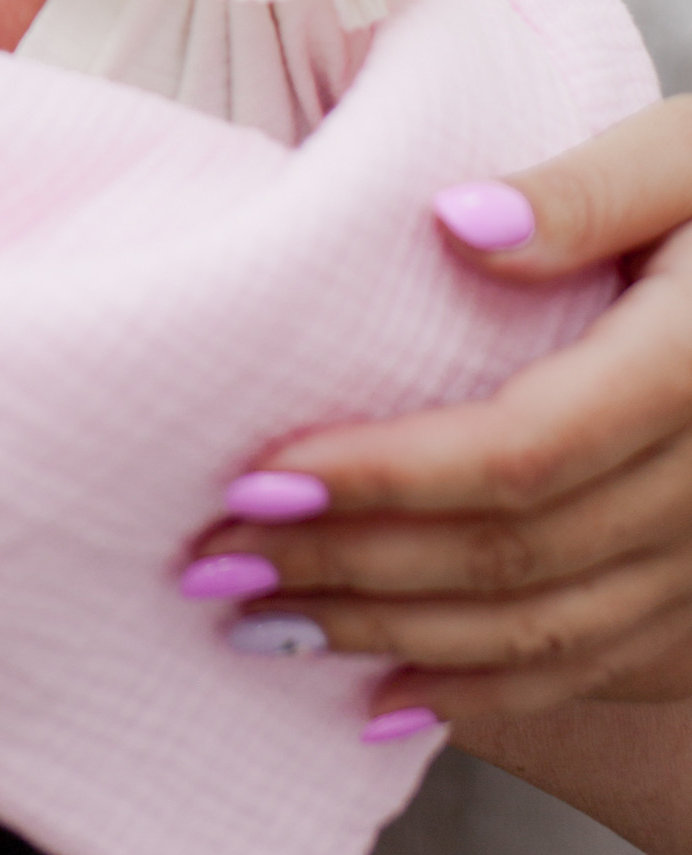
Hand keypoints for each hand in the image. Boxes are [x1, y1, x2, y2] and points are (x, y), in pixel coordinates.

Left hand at [185, 98, 691, 723]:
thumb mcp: (687, 156)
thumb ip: (581, 191)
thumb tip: (455, 225)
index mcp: (691, 370)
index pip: (520, 452)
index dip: (385, 479)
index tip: (257, 479)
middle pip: (513, 558)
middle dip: (351, 571)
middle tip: (211, 567)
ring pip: (544, 633)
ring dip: (394, 642)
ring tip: (260, 628)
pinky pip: (594, 661)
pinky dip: (484, 691)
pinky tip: (384, 698)